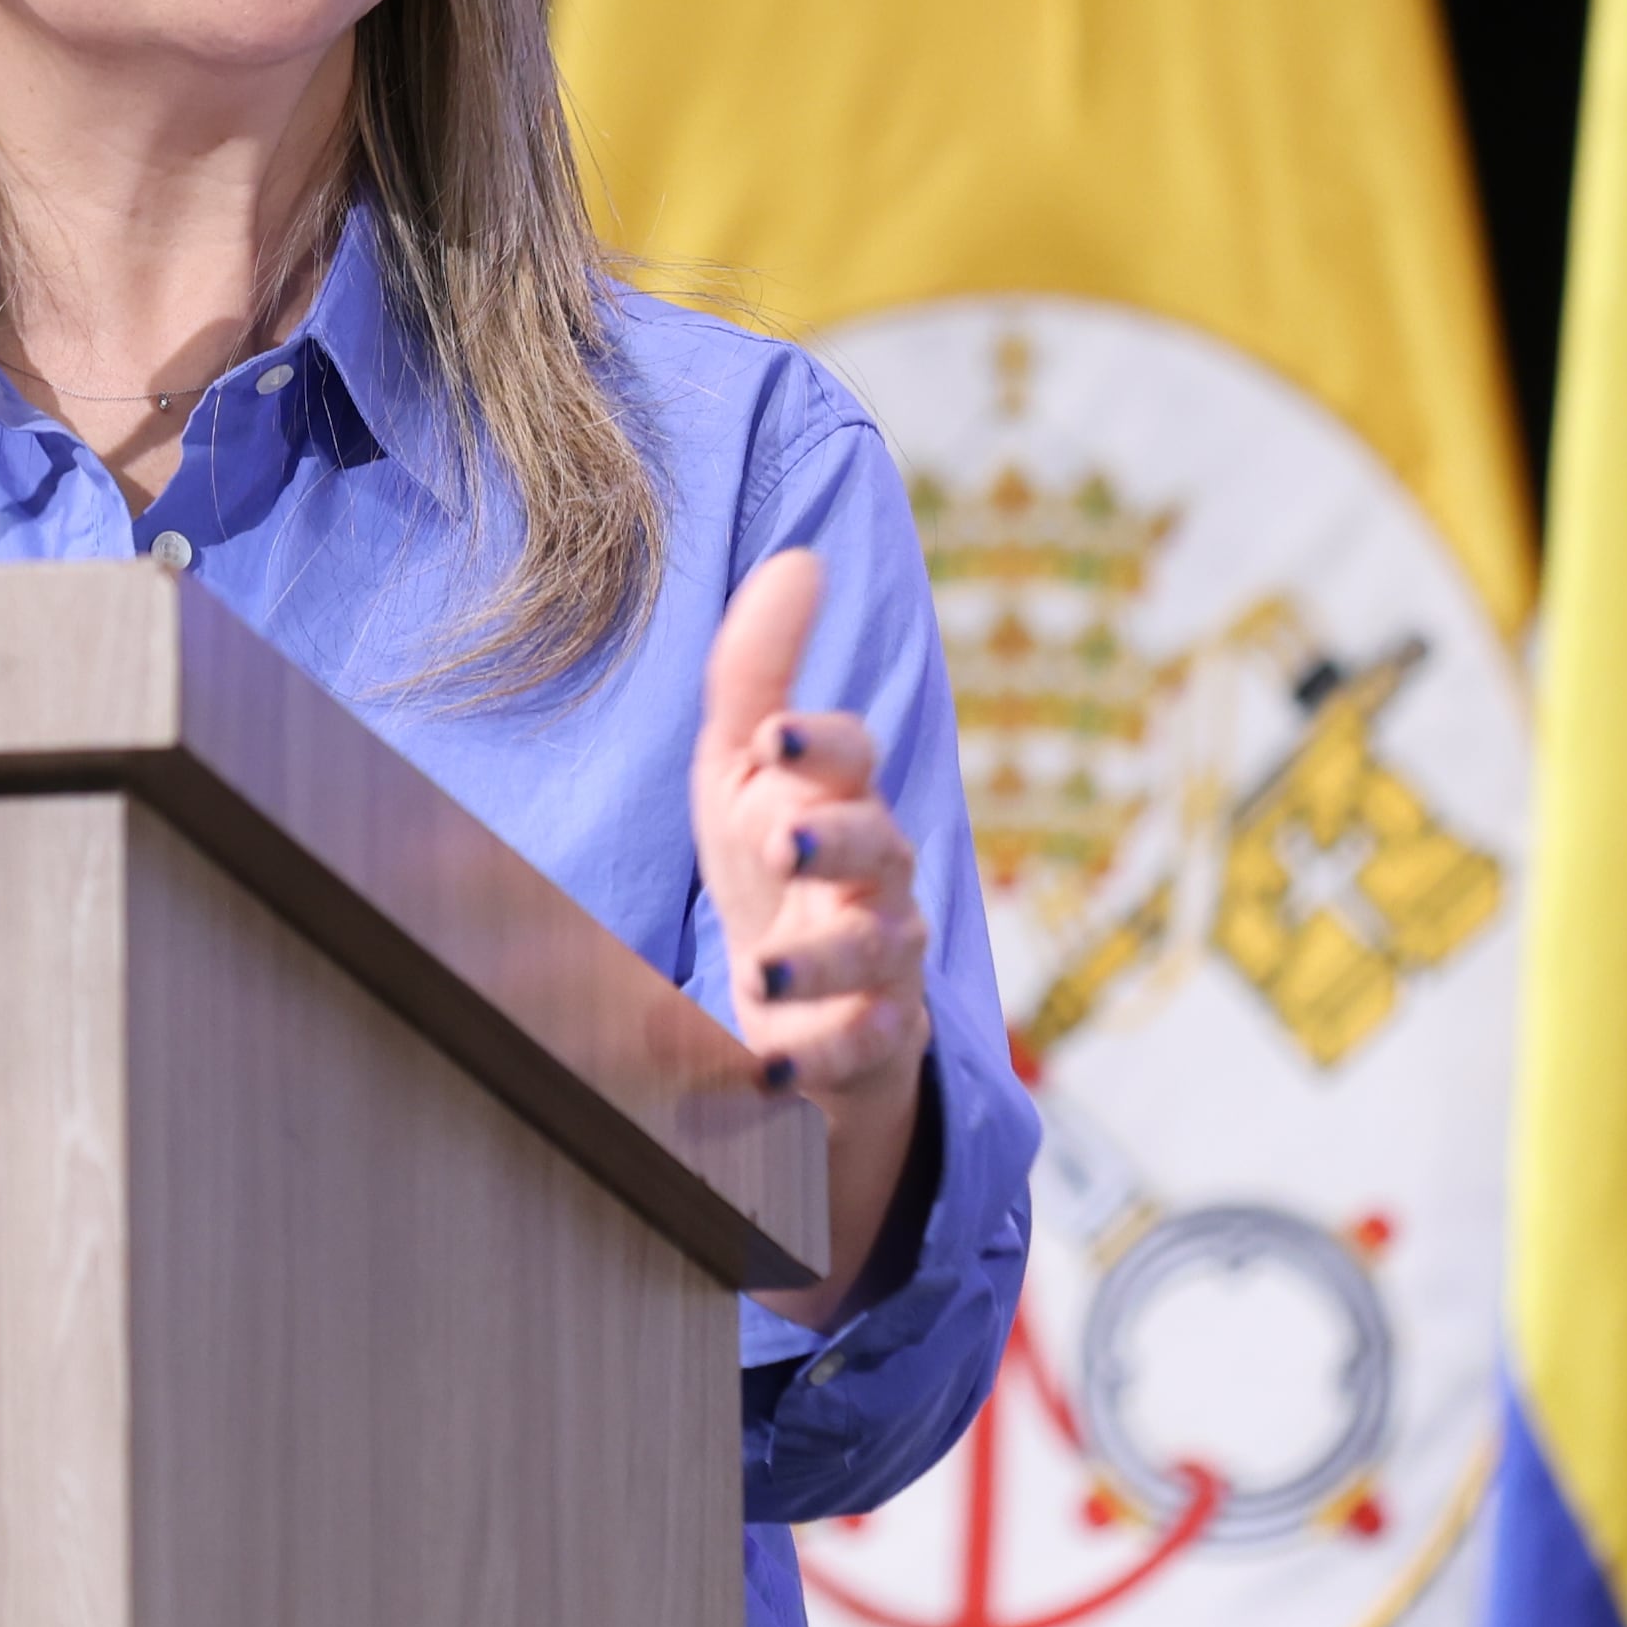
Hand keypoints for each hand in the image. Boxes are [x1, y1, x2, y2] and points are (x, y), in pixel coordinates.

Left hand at [696, 550, 932, 1318]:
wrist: (801, 1002)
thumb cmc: (771, 864)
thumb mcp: (743, 774)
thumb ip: (758, 674)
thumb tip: (800, 558)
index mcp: (841, 798)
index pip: (852, 755)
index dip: (823, 743)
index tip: (776, 737)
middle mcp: (877, 874)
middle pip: (882, 846)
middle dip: (839, 840)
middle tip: (783, 843)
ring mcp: (883, 960)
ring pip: (879, 951)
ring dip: (823, 961)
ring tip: (762, 978)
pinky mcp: (872, 1041)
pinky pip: (863, 1048)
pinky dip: (821, 1056)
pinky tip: (769, 1068)